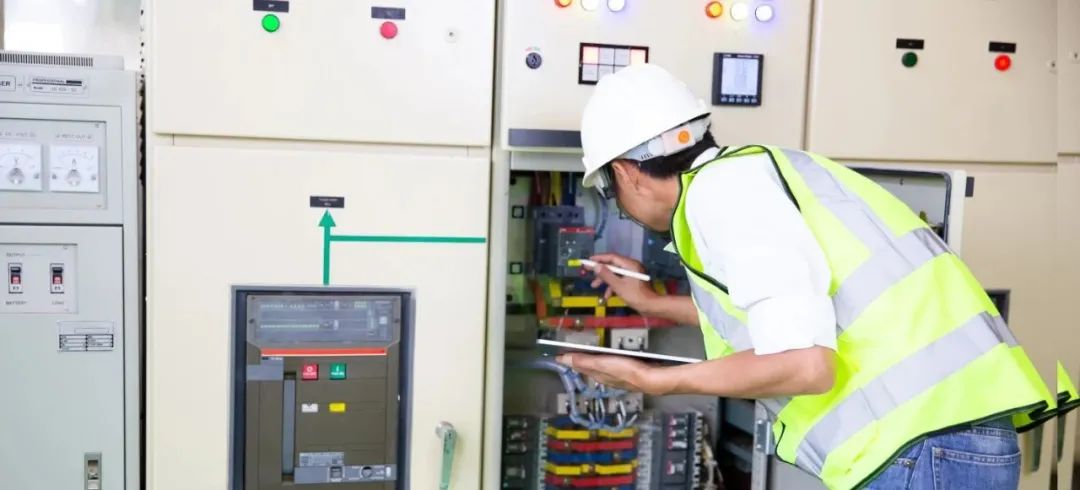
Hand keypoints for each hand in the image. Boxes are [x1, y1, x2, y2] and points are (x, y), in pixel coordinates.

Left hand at [556, 353, 670, 394]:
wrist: (652, 380)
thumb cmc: (626, 371)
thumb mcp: (602, 364)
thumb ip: (584, 361)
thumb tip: (563, 360)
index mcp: (598, 375)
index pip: (580, 367)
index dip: (570, 361)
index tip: (559, 355)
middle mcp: (606, 377)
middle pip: (589, 368)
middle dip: (580, 361)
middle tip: (570, 353)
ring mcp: (617, 376)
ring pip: (600, 368)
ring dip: (592, 362)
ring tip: (586, 354)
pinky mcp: (628, 373)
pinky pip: (611, 366)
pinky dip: (605, 362)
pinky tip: (610, 358)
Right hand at [588, 253, 656, 309]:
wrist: (650, 306)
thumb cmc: (635, 295)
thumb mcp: (618, 286)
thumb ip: (606, 275)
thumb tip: (596, 266)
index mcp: (629, 264)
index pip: (611, 257)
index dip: (599, 258)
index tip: (588, 260)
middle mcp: (631, 266)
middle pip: (612, 265)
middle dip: (600, 271)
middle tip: (587, 271)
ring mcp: (632, 274)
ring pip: (614, 274)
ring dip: (604, 280)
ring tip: (594, 286)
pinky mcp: (632, 281)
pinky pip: (619, 280)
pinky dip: (612, 286)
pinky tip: (607, 295)